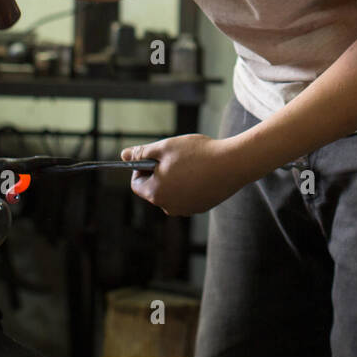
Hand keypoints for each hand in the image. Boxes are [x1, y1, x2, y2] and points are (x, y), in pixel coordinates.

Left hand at [121, 135, 248, 215]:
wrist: (233, 164)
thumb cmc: (198, 153)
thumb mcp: (166, 147)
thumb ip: (142, 152)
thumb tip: (123, 155)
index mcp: (156, 193)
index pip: (137, 183)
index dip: (142, 167)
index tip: (155, 155)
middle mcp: (169, 207)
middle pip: (155, 188)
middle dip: (161, 172)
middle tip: (176, 156)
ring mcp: (187, 209)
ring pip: (173, 192)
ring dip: (176, 178)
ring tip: (192, 162)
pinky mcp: (202, 207)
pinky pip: (189, 195)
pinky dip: (191, 184)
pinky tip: (204, 171)